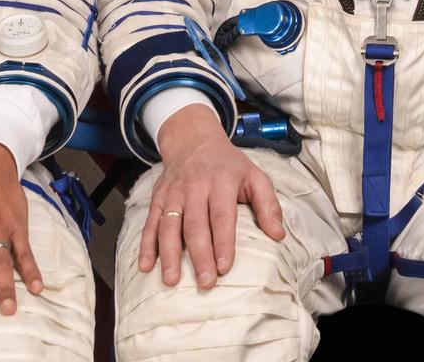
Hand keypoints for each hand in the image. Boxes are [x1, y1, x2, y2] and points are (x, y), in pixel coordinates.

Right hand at [139, 105, 283, 287]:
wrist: (193, 140)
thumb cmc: (228, 165)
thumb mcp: (254, 176)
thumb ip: (268, 204)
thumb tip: (278, 235)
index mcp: (221, 182)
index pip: (222, 216)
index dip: (223, 242)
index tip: (224, 267)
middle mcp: (195, 188)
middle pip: (195, 225)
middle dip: (199, 256)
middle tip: (204, 283)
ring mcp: (173, 194)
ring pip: (169, 226)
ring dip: (169, 255)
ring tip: (171, 281)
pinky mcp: (158, 198)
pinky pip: (150, 223)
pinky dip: (146, 245)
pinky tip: (145, 266)